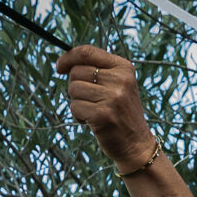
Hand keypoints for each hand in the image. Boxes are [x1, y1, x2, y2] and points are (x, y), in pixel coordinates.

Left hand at [57, 45, 157, 171]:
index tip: (60, 67)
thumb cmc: (120, 112)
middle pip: (77, 71)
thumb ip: (97, 70)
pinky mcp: (103, 115)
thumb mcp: (118, 85)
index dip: (68, 57)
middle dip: (75, 86)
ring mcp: (113, 97)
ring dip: (77, 102)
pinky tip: (92, 121)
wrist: (136, 144)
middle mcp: (120, 80)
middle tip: (90, 99)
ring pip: (73, 89)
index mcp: (124, 67)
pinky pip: (75, 107)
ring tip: (93, 111)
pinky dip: (78, 116)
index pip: (88, 52)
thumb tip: (65, 63)